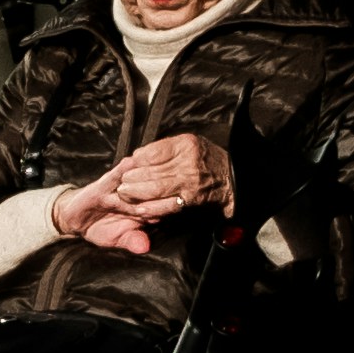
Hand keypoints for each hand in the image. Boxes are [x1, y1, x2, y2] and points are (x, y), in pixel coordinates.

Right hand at [54, 131, 235, 256]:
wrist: (75, 219)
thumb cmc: (100, 229)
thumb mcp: (116, 240)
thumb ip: (131, 241)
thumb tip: (144, 247)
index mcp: (145, 212)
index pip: (162, 208)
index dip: (170, 205)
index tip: (179, 203)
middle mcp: (137, 197)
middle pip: (154, 190)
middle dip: (162, 187)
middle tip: (168, 184)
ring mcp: (124, 187)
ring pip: (139, 178)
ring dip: (146, 173)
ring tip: (154, 170)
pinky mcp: (107, 181)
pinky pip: (118, 172)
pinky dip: (125, 167)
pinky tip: (132, 162)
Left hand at [117, 131, 238, 224]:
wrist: (233, 179)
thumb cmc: (206, 159)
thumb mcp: (188, 143)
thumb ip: (163, 148)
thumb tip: (138, 157)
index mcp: (185, 145)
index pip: (151, 153)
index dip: (136, 161)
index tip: (128, 165)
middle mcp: (188, 163)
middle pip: (151, 171)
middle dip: (131, 178)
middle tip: (120, 182)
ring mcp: (190, 183)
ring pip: (156, 188)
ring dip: (136, 193)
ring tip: (124, 193)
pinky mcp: (191, 200)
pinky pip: (168, 205)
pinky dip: (152, 208)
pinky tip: (140, 209)